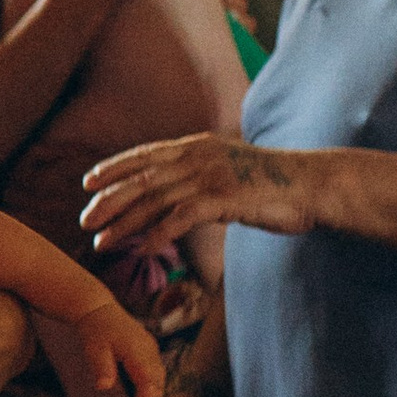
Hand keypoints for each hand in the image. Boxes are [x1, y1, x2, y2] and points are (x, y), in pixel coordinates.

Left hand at [71, 299, 165, 396]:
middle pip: (157, 384)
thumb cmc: (95, 330)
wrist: (98, 310)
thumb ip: (100, 366)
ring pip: (159, 381)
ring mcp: (151, 350)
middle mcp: (149, 350)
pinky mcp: (149, 352)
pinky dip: (152, 391)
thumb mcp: (93, 348)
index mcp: (137, 350)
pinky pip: (156, 375)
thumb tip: (103, 386)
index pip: (147, 382)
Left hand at [80, 133, 314, 256]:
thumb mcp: (228, 171)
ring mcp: (211, 176)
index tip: (87, 184)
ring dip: (124, 224)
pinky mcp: (225, 198)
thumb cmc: (272, 184)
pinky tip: (141, 250)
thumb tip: (173, 196)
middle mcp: (199, 156)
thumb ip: (199, 177)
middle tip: (84, 221)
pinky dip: (158, 234)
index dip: (114, 168)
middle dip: (108, 201)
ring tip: (102, 243)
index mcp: (198, 145)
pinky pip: (182, 217)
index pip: (145, 155)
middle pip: (142, 178)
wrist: (313, 185)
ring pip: (155, 200)